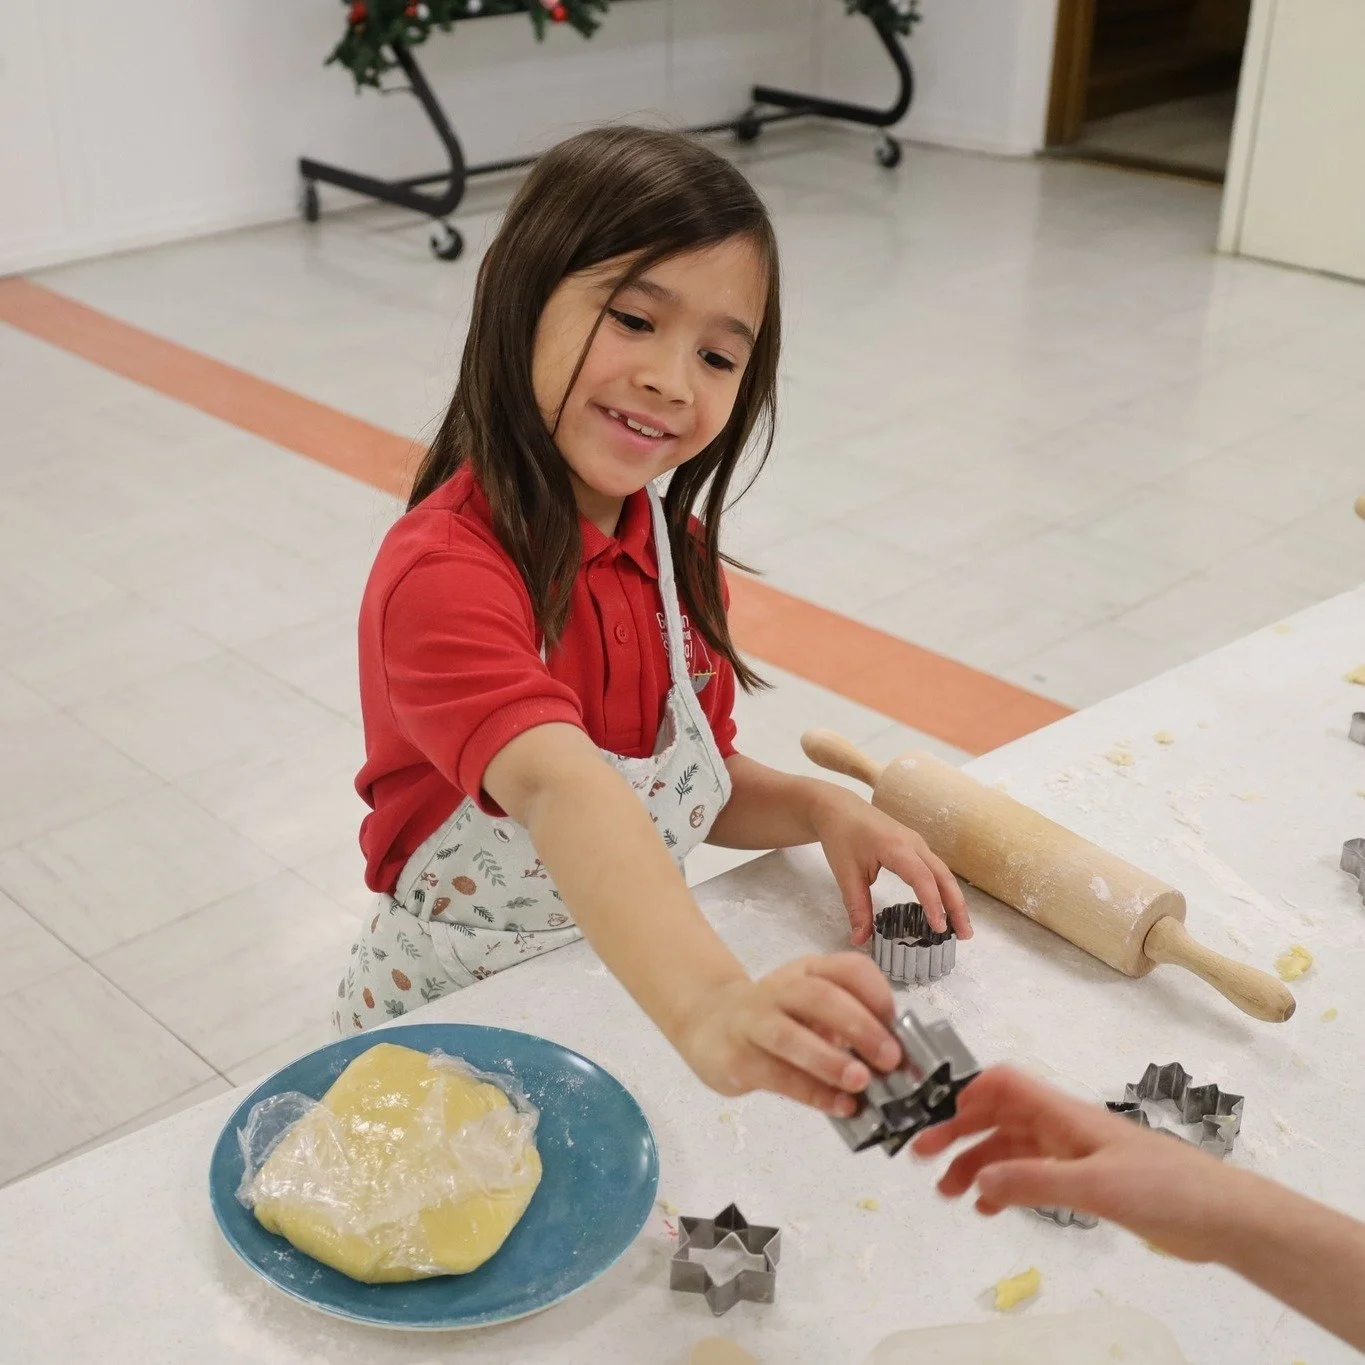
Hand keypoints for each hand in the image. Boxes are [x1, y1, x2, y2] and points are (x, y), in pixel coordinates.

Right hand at [673, 953, 901, 1116]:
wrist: (707, 1023)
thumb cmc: (774, 1018)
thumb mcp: (810, 1009)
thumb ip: (847, 1028)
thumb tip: (897, 1063)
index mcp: (808, 972)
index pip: (847, 968)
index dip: (877, 993)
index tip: (899, 1024)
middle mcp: (780, 990)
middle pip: (819, 996)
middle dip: (859, 1026)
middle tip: (890, 1058)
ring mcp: (754, 1022)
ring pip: (790, 1035)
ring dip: (829, 1059)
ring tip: (861, 1082)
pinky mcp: (737, 1058)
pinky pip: (777, 1075)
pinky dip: (812, 1092)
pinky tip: (840, 1106)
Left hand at [811, 786, 969, 945]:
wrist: (838, 808)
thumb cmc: (841, 836)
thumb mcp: (845, 874)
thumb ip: (856, 908)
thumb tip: (860, 940)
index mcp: (896, 848)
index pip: (923, 879)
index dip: (933, 904)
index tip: (939, 929)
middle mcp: (914, 844)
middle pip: (943, 876)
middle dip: (956, 906)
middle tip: (965, 935)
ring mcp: (916, 843)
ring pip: (942, 872)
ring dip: (953, 898)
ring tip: (960, 927)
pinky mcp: (914, 846)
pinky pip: (934, 869)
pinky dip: (944, 889)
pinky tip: (944, 906)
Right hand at [911, 1066, 1242, 1262]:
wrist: (1220, 1216)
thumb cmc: (1165, 1187)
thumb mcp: (1095, 1186)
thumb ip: (1035, 1181)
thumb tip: (978, 1182)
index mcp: (1063, 1113)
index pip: (1005, 1083)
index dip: (968, 1091)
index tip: (936, 1114)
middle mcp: (1062, 1127)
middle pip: (998, 1117)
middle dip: (957, 1133)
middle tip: (921, 1160)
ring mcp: (1073, 1154)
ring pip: (1010, 1149)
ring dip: (977, 1165)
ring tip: (950, 1194)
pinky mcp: (1086, 1181)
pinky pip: (1031, 1175)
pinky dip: (1005, 1187)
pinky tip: (991, 1208)